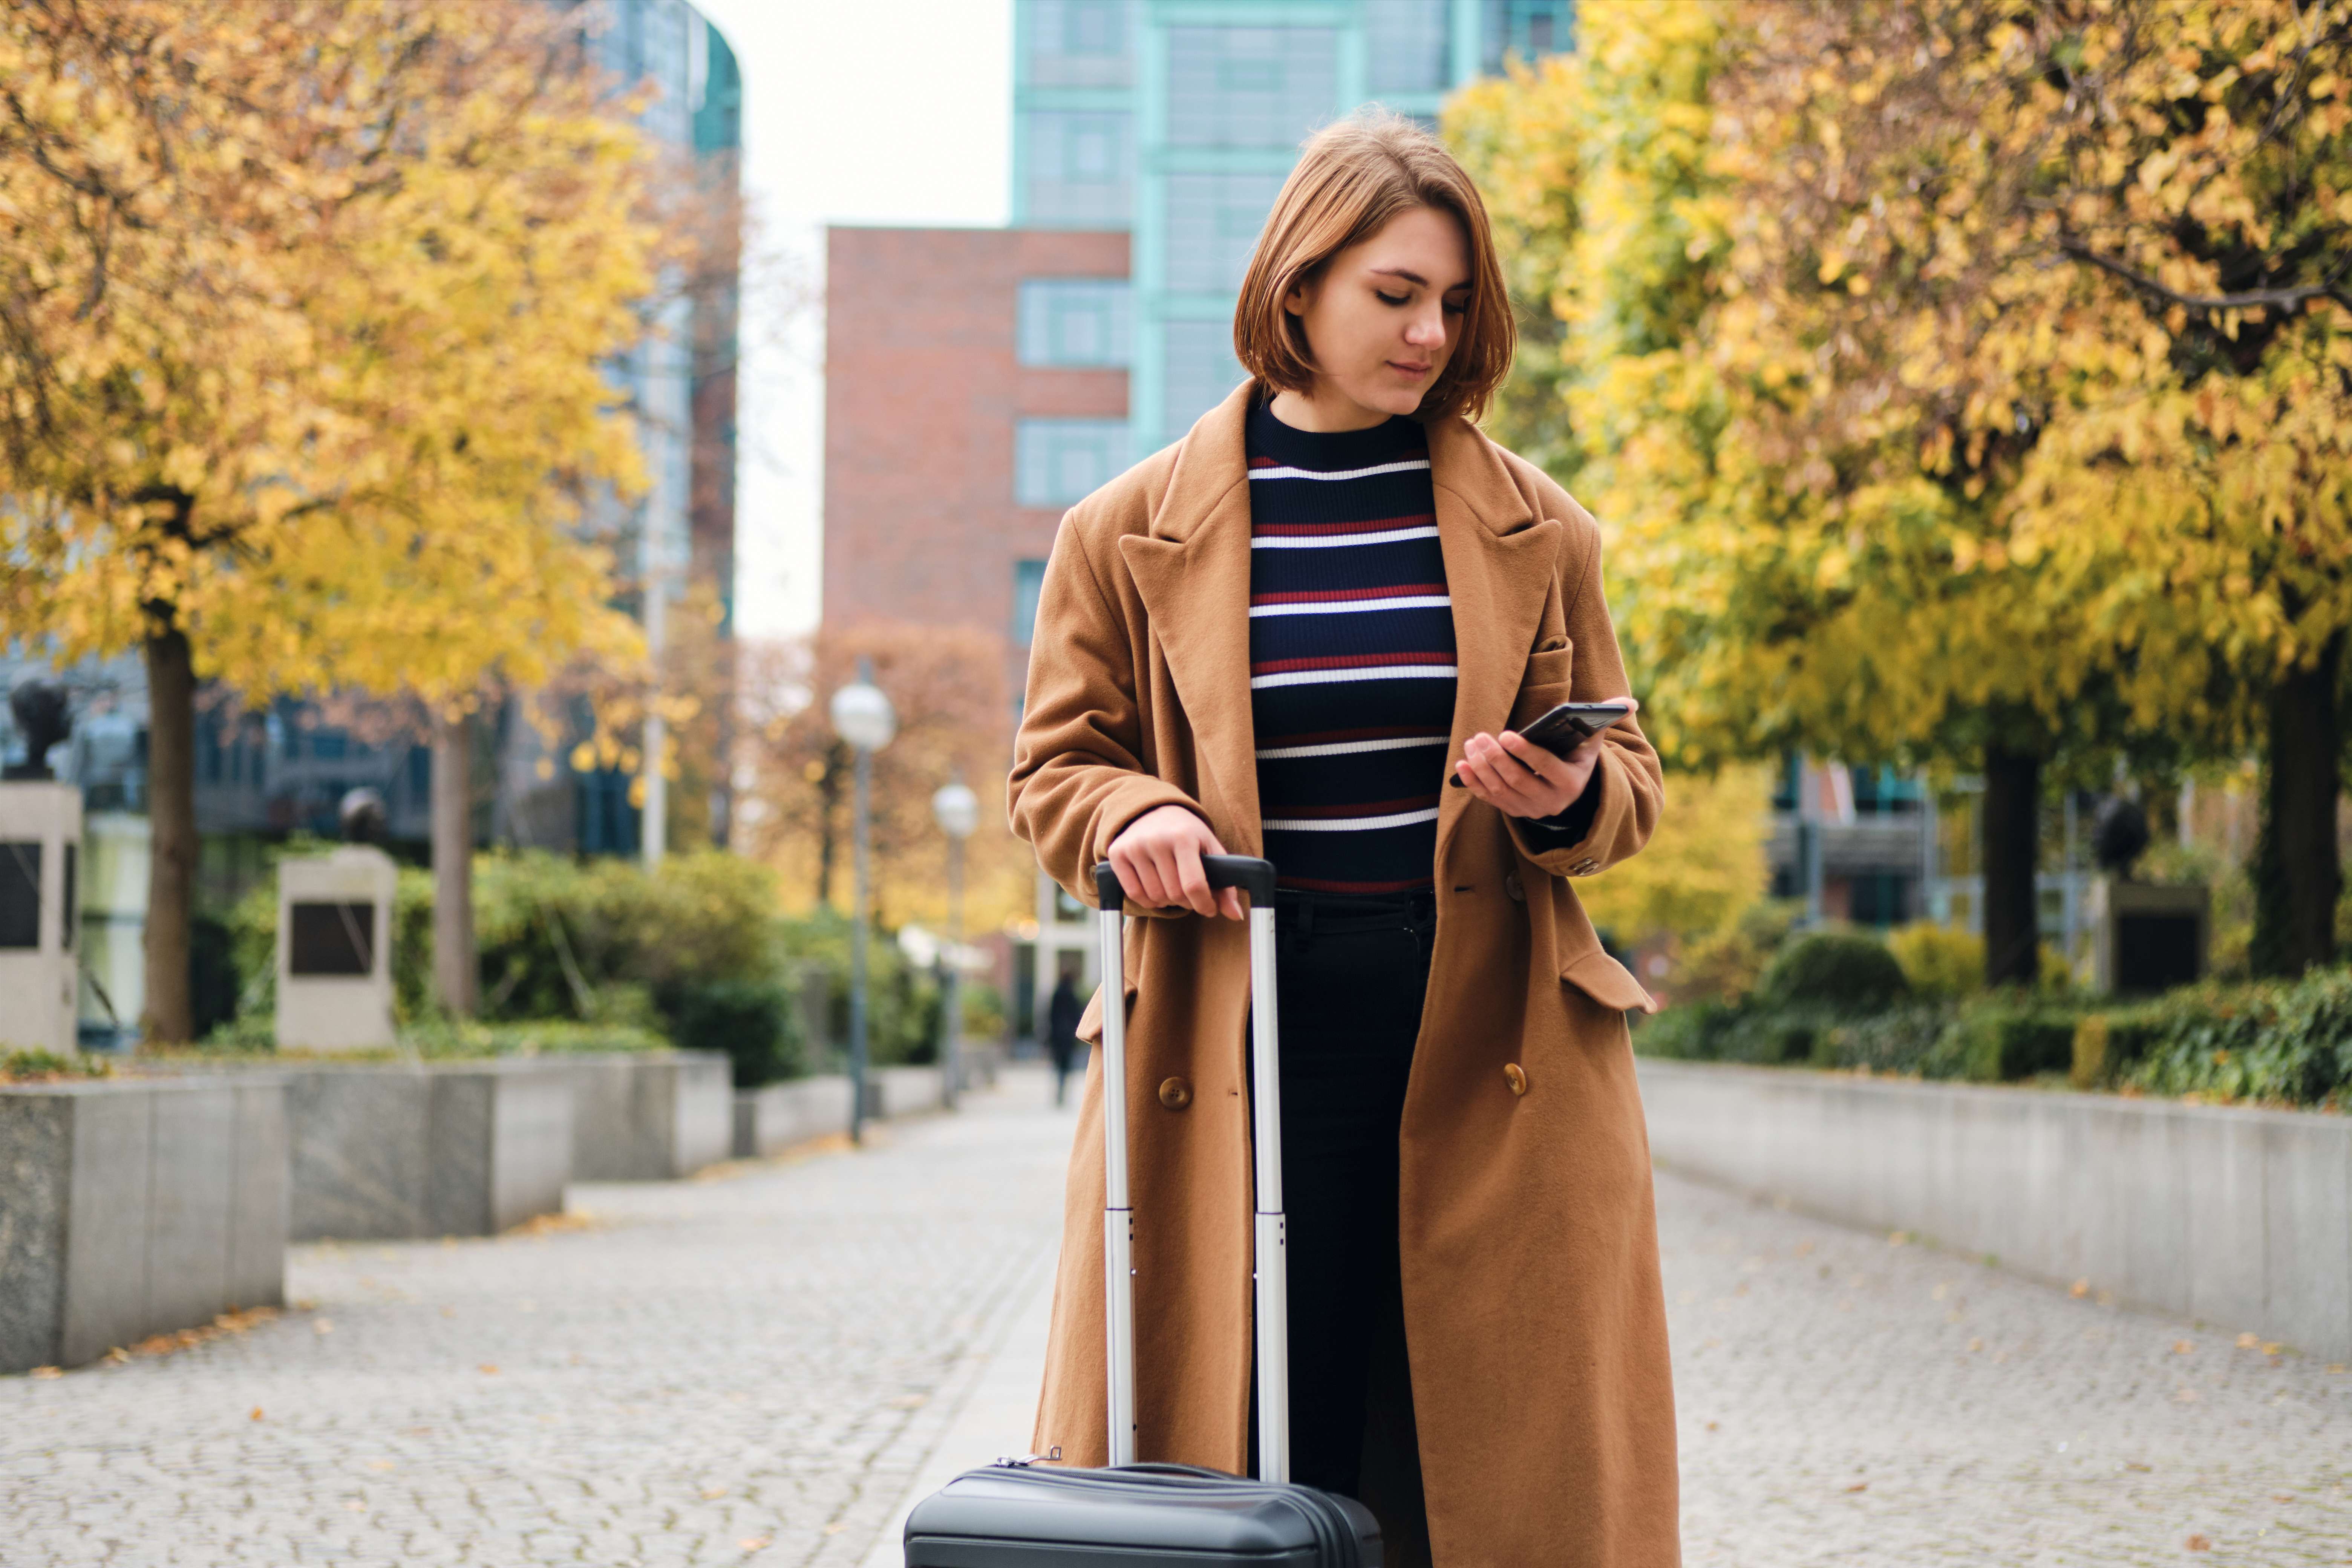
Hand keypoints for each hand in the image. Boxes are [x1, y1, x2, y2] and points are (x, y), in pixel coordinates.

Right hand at [1105, 805, 1247, 919]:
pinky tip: (1155, 888)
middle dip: (1187, 902)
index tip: (1209, 908)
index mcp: (1184, 837)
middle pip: (1174, 894)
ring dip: (1167, 901)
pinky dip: (1148, 900)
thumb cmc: (1186, 833)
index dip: (1204, 904)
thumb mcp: (1209, 850)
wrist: (1153, 810)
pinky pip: (1134, 894)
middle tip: (1189, 894)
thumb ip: (1225, 884)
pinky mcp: (1117, 853)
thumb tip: (1236, 915)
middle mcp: (1157, 840)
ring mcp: (1134, 846)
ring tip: (1172, 887)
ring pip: (1154, 897)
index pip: (1194, 885)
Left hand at [1455, 697, 1638, 819]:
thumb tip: (1629, 703)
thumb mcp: (1593, 742)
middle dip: (1497, 758)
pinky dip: (1473, 783)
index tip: (1506, 734)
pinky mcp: (1513, 811)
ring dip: (1482, 768)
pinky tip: (1461, 765)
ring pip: (1501, 790)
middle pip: (1519, 781)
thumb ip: (1606, 720)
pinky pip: (1489, 799)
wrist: (1569, 792)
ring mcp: (1529, 809)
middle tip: (1481, 736)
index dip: (1526, 753)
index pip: (1547, 768)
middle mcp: (1550, 801)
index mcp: (1571, 783)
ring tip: (1472, 743)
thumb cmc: (1578, 757)